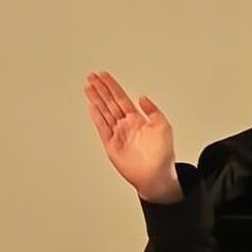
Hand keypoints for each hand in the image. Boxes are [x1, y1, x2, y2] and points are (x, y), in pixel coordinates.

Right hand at [83, 71, 182, 203]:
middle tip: (92, 76)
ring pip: (104, 112)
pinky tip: (92, 106)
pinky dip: (96, 117)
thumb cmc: (162, 155)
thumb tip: (142, 97)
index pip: (121, 98)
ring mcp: (118, 134)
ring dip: (96, 99)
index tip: (104, 76)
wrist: (156, 176)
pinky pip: (102, 127)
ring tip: (88, 87)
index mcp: (137, 119)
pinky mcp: (111, 145)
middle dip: (101, 89)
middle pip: (110, 102)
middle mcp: (126, 125)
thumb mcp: (164, 126)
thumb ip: (153, 110)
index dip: (112, 86)